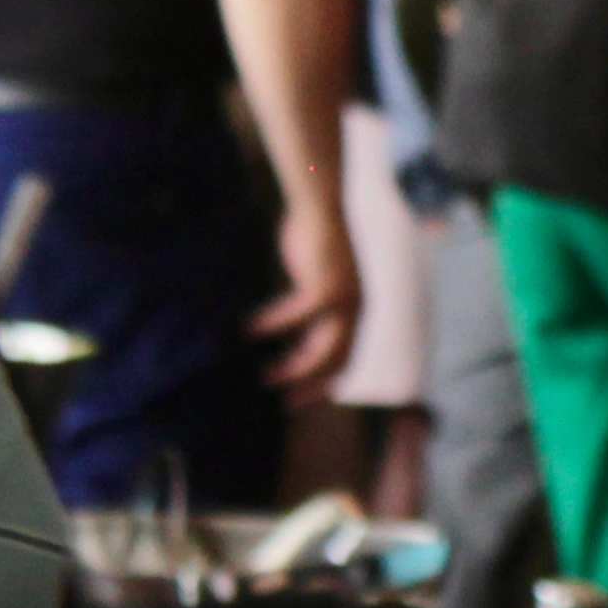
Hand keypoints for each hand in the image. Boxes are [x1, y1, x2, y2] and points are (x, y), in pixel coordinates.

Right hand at [253, 188, 360, 400]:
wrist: (321, 206)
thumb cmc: (315, 243)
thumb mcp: (316, 284)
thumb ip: (312, 311)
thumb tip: (292, 336)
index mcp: (357, 312)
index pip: (345, 361)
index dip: (322, 384)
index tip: (297, 398)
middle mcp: (356, 310)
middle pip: (335, 363)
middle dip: (308, 386)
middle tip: (281, 401)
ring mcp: (343, 300)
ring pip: (320, 349)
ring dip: (292, 367)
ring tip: (265, 377)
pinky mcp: (324, 287)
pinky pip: (295, 317)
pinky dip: (273, 326)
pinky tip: (250, 330)